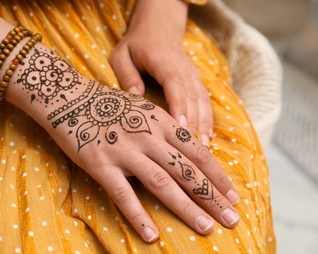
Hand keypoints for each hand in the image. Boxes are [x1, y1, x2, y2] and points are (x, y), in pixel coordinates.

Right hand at [9, 44, 239, 242]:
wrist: (70, 98)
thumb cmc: (109, 105)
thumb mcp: (144, 110)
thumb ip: (165, 129)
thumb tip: (190, 150)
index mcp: (161, 122)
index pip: (197, 152)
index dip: (218, 176)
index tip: (234, 196)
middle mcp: (148, 136)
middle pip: (186, 171)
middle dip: (212, 196)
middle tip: (232, 219)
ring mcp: (125, 151)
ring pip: (162, 183)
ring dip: (186, 207)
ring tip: (206, 228)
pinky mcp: (101, 164)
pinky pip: (123, 194)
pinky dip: (138, 216)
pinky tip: (152, 235)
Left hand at [109, 0, 213, 145]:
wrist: (158, 27)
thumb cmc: (136, 44)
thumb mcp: (121, 55)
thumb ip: (126, 75)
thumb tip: (135, 98)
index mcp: (164, 61)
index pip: (175, 85)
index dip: (179, 106)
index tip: (181, 128)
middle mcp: (183, 70)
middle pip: (192, 98)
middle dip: (194, 125)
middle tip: (192, 151)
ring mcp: (192, 76)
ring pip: (202, 102)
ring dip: (204, 126)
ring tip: (204, 150)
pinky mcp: (195, 82)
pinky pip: (205, 102)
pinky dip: (208, 120)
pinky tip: (208, 139)